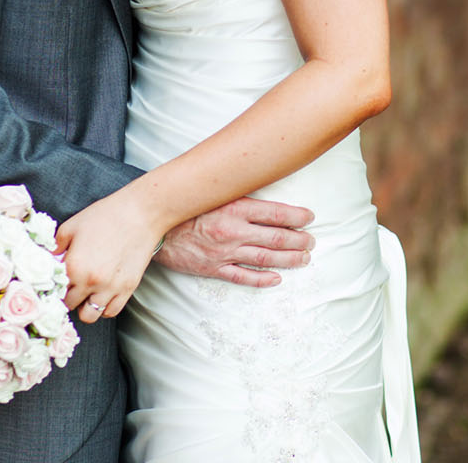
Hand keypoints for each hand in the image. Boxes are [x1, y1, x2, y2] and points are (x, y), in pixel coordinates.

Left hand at [54, 193, 161, 323]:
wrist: (141, 213)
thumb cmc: (105, 216)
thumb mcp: (72, 225)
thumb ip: (56, 246)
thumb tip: (49, 261)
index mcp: (73, 266)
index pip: (55, 291)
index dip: (56, 286)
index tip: (60, 280)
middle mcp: (90, 282)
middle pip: (70, 305)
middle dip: (69, 296)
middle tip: (73, 284)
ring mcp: (110, 288)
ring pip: (89, 316)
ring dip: (85, 306)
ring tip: (88, 292)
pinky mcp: (128, 289)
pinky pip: (110, 312)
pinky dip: (104, 307)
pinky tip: (103, 293)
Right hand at [154, 196, 314, 286]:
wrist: (155, 227)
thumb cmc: (186, 206)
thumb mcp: (214, 192)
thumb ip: (239, 193)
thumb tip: (264, 188)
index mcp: (234, 208)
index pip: (275, 213)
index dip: (296, 217)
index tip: (309, 218)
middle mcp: (233, 231)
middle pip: (276, 238)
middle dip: (298, 241)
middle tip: (312, 242)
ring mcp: (224, 252)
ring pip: (264, 258)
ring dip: (288, 259)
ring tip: (304, 259)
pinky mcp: (213, 268)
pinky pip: (242, 277)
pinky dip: (262, 279)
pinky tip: (277, 278)